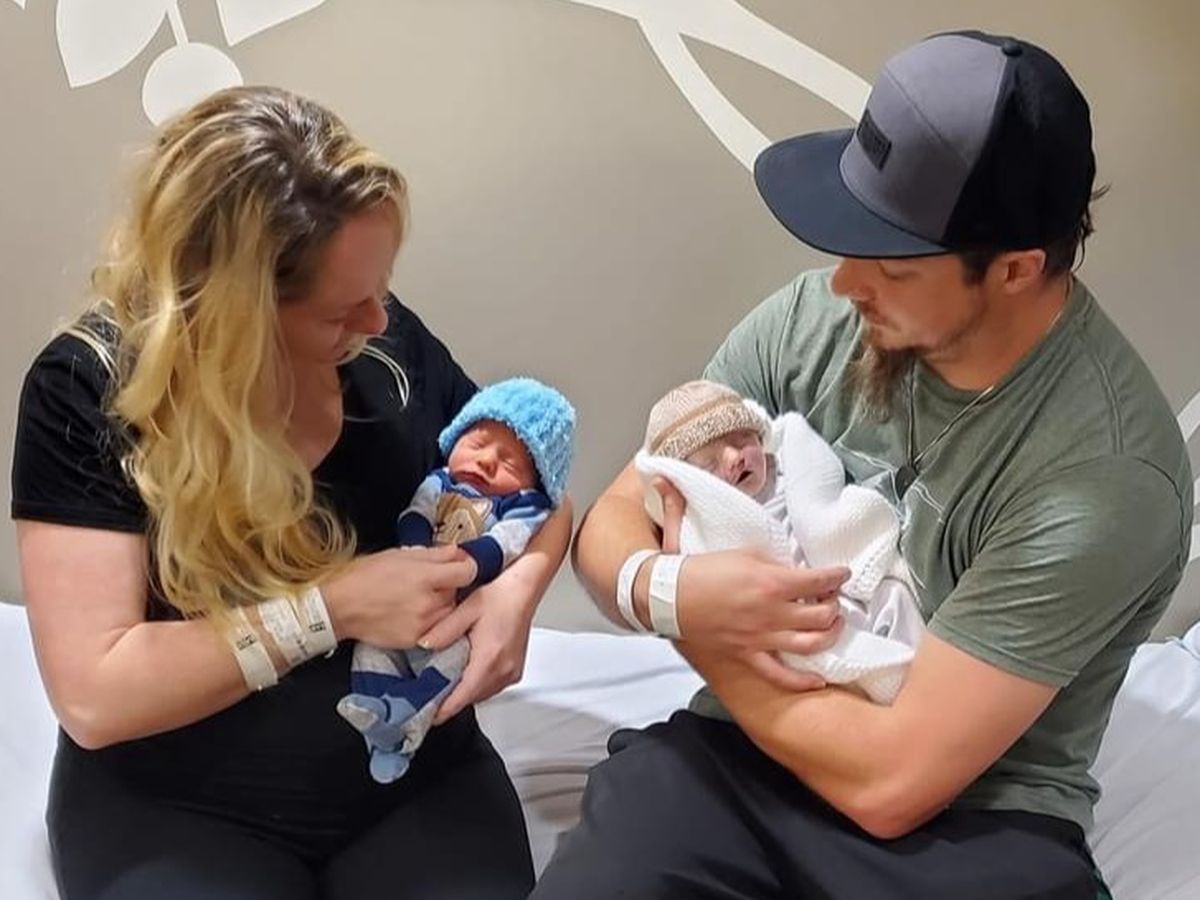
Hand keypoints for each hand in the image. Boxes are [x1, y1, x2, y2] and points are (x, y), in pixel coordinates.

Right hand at [322, 544, 476, 647]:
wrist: (339, 608)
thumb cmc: (365, 576)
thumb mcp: (399, 555)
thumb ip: (433, 554)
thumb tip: (458, 551)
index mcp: (424, 577)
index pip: (467, 572)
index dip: (466, 566)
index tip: (459, 565)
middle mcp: (428, 603)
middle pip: (458, 592)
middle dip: (450, 585)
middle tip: (431, 581)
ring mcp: (423, 625)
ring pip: (449, 612)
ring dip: (442, 604)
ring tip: (420, 598)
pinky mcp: (416, 641)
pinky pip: (435, 628)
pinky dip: (431, 621)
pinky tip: (413, 612)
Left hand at [417, 569, 538, 723]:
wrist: (523, 590)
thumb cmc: (499, 597)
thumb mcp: (466, 610)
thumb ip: (443, 630)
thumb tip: (424, 645)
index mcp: (488, 659)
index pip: (460, 698)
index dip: (440, 710)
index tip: (423, 713)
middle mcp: (502, 671)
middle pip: (469, 699)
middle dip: (449, 699)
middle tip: (427, 693)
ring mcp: (511, 673)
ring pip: (480, 695)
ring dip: (464, 693)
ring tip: (444, 683)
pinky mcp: (514, 670)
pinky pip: (491, 688)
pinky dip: (476, 685)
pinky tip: (466, 672)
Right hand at [652, 477, 846, 689]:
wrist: (670, 595)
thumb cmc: (703, 569)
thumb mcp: (743, 553)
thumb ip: (773, 563)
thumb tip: (794, 570)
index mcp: (771, 583)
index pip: (819, 581)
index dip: (837, 576)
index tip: (842, 573)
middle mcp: (772, 613)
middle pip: (822, 616)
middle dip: (835, 606)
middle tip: (833, 599)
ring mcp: (761, 638)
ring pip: (811, 645)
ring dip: (829, 636)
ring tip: (831, 627)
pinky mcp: (747, 655)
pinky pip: (780, 676)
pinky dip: (802, 682)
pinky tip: (819, 680)